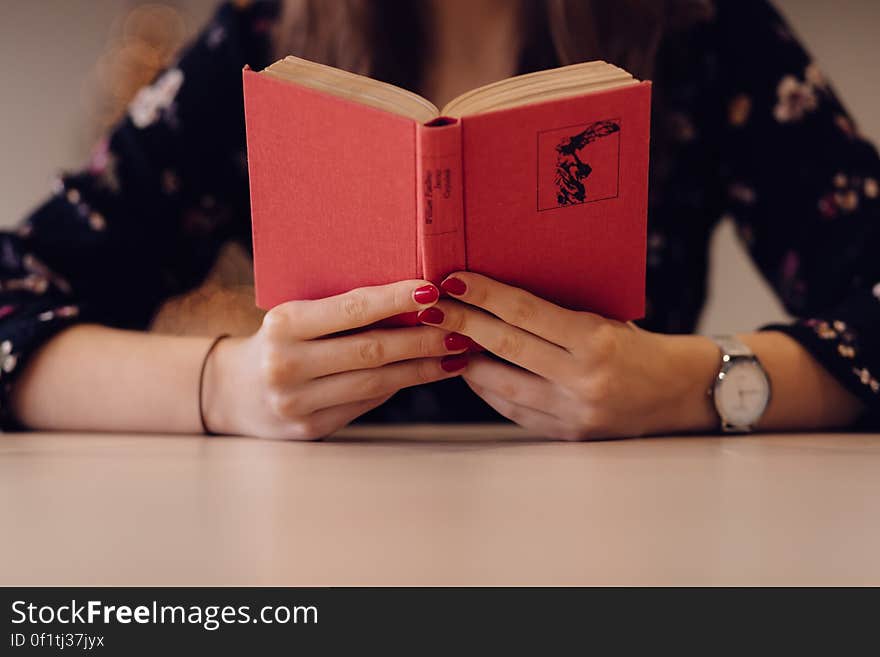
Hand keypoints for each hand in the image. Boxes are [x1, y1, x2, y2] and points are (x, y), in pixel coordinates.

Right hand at [203, 280, 470, 439]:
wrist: (232, 392)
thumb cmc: (279, 341)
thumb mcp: (296, 317)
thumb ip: (342, 312)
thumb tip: (414, 300)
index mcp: (284, 324)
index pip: (351, 308)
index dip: (395, 299)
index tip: (433, 289)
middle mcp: (287, 365)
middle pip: (371, 350)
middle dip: (422, 339)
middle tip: (461, 328)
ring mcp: (297, 402)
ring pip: (375, 383)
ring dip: (422, 368)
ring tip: (456, 353)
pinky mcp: (311, 429)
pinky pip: (366, 403)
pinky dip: (400, 386)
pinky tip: (426, 373)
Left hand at [418, 272, 718, 439]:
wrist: (679, 392)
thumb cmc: (638, 345)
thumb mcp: (606, 317)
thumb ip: (557, 313)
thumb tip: (498, 294)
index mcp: (595, 340)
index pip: (525, 312)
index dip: (484, 294)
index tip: (453, 280)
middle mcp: (582, 378)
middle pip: (505, 346)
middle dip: (462, 323)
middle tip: (431, 307)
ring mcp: (573, 411)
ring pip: (501, 385)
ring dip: (467, 360)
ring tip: (443, 339)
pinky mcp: (567, 434)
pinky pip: (514, 410)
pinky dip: (489, 390)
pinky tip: (472, 371)